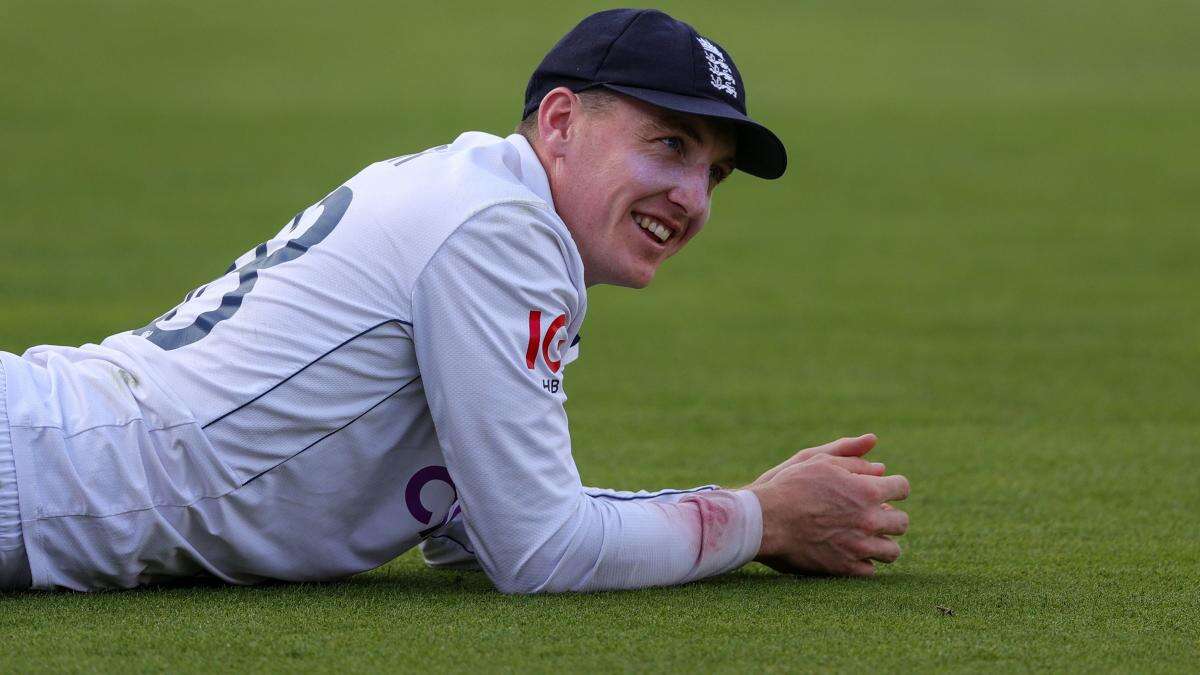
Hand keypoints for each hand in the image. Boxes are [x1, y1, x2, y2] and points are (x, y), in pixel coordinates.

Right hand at [747, 437, 909, 576]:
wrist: (766, 521)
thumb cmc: (790, 486)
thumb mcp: (819, 461)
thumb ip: (852, 457)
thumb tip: (881, 463)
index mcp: (867, 491)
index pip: (902, 487)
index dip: (894, 486)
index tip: (884, 489)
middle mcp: (869, 521)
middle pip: (902, 522)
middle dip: (891, 516)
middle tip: (873, 515)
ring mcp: (859, 547)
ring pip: (891, 551)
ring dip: (882, 543)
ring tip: (865, 537)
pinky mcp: (845, 568)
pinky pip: (870, 570)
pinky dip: (864, 562)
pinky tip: (850, 552)